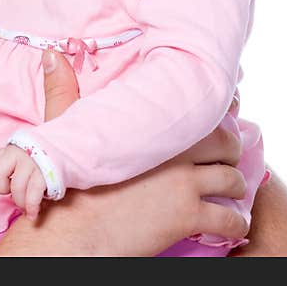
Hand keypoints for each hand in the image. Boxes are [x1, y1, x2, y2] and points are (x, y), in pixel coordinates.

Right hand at [0, 49, 249, 254]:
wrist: (71, 231)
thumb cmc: (65, 181)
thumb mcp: (61, 129)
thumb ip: (62, 89)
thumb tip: (50, 54)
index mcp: (148, 126)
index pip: (200, 107)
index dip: (219, 110)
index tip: (225, 110)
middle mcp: (174, 151)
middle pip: (227, 142)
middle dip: (231, 150)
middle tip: (227, 157)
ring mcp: (185, 185)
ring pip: (233, 179)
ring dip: (235, 186)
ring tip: (229, 191)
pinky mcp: (190, 218)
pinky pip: (231, 219)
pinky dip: (236, 222)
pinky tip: (231, 223)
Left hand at [0, 145, 46, 220]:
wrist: (60, 152)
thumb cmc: (29, 162)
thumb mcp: (11, 162)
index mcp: (6, 152)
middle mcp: (17, 154)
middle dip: (2, 188)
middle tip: (11, 191)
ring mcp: (31, 163)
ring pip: (16, 187)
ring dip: (19, 201)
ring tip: (24, 203)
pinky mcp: (45, 174)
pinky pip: (33, 194)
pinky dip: (31, 208)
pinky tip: (32, 214)